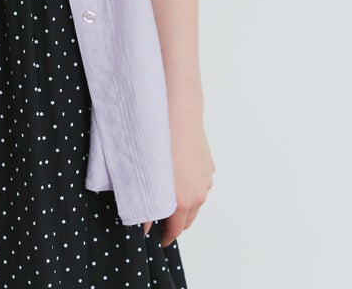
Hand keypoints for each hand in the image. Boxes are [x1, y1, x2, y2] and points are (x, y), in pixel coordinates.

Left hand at [154, 113, 214, 246]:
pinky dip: (190, 186)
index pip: (176, 230)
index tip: (158, 239)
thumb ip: (146, 205)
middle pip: (188, 219)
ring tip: (166, 196)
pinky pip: (200, 183)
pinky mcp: (208, 165)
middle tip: (159, 220)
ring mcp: (206, 179)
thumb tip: (143, 223)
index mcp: (184, 200)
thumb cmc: (160, 142)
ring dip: (183, 203)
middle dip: (175, 222)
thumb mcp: (148, 177)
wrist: (178, 112)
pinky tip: (177, 175)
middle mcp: (199, 193)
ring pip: (195, 200)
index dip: (165, 237)